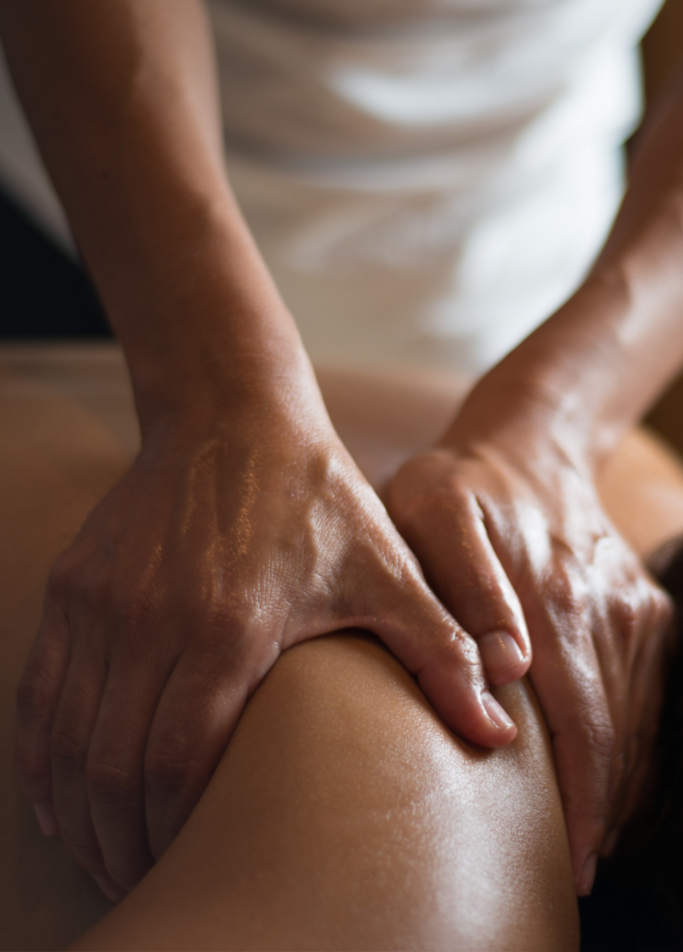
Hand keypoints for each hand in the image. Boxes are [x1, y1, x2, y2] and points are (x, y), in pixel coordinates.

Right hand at [15, 375, 515, 898]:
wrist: (234, 416)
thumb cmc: (316, 498)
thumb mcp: (389, 571)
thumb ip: (442, 652)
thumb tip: (497, 734)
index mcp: (230, 625)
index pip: (180, 760)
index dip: (179, 828)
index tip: (197, 861)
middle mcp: (150, 618)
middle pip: (115, 768)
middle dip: (126, 839)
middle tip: (150, 873)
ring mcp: (102, 602)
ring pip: (67, 740)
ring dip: (78, 812)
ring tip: (105, 852)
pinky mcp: (74, 586)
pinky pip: (39, 693)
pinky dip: (41, 757)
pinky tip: (57, 795)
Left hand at [387, 378, 672, 894]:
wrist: (526, 444)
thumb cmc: (460, 486)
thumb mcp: (433, 514)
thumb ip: (465, 589)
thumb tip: (509, 670)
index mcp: (554, 598)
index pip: (580, 725)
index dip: (581, 799)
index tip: (570, 857)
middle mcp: (607, 611)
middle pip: (616, 735)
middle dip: (602, 810)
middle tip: (575, 868)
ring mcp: (633, 609)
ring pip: (639, 719)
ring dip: (618, 782)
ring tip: (587, 834)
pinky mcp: (645, 607)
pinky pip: (650, 691)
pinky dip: (634, 741)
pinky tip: (611, 773)